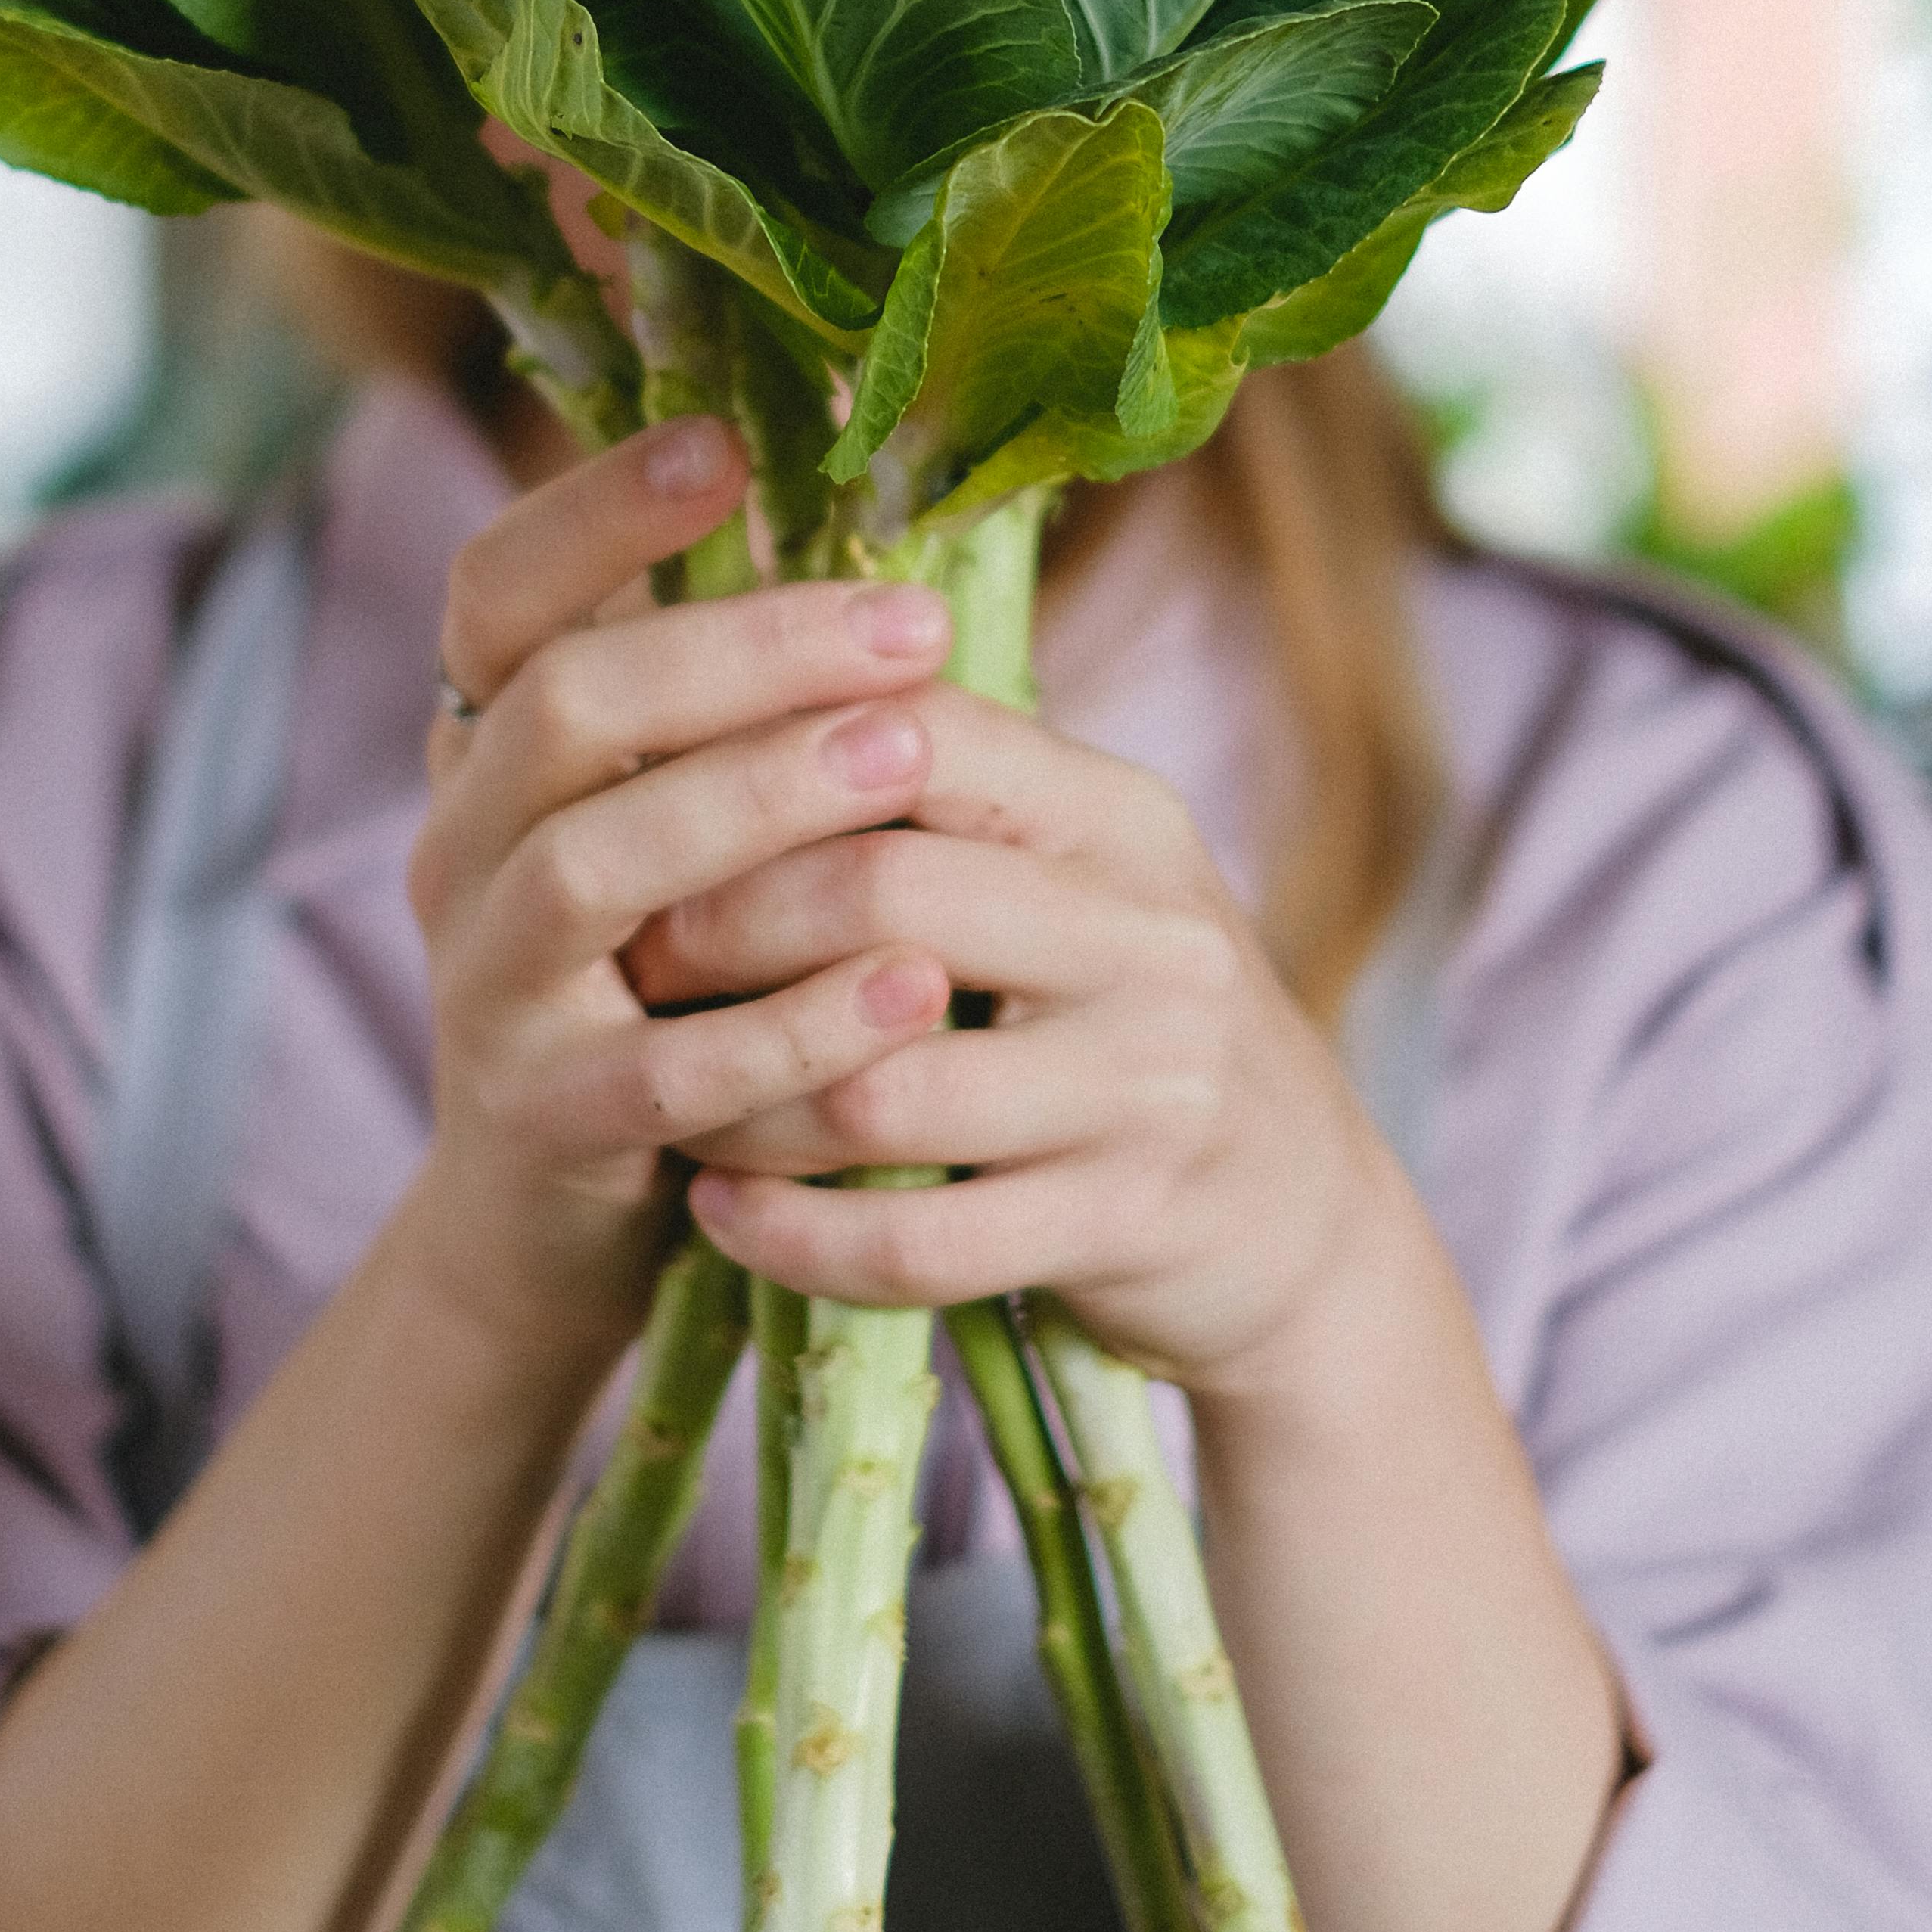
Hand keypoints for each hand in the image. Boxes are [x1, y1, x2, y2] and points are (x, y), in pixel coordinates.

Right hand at [394, 420, 969, 1366]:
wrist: (555, 1232)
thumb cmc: (664, 987)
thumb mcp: (669, 831)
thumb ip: (727, 714)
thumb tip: (882, 556)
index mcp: (490, 756)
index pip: (496, 592)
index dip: (594, 509)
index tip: (724, 444)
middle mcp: (462, 851)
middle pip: (568, 706)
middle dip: (742, 650)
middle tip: (908, 627)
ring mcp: (488, 990)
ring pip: (596, 866)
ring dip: (760, 800)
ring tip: (913, 761)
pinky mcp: (545, 1125)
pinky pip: (668, 1067)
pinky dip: (795, 1023)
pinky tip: (913, 984)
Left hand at [649, 695, 1406, 1401]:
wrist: (1299, 1222)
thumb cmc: (1122, 1017)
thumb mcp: (1073, 876)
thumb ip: (940, 797)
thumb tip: (723, 688)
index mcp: (1115, 816)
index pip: (915, 730)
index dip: (757, 762)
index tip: (652, 800)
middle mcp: (1147, 934)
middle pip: (879, 894)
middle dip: (720, 933)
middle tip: (632, 964)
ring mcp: (1148, 1089)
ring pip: (879, 1088)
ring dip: (737, 1103)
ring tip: (664, 1095)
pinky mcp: (1124, 1226)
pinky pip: (919, 1243)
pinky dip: (792, 1235)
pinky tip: (721, 1210)